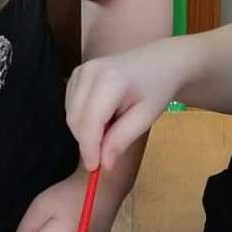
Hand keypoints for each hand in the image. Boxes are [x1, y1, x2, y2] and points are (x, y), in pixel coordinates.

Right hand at [65, 42, 187, 171]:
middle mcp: (90, 71)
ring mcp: (81, 71)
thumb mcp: (146, 117)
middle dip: (88, 142)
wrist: (160, 62)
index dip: (89, 148)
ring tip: (112, 128)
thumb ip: (122, 139)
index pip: (90, 122)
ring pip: (70, 115)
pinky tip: (104, 118)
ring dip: (86, 131)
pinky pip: (71, 106)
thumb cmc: (157, 89)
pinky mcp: (77, 74)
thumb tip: (103, 164)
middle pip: (75, 119)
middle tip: (107, 153)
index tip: (95, 169)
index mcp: (111, 80)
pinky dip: (83, 120)